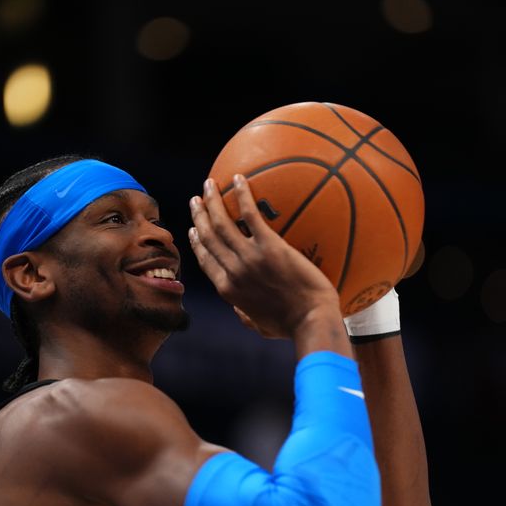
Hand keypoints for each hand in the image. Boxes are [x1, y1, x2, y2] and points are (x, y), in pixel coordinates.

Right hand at [188, 175, 340, 340]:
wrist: (311, 320)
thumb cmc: (290, 326)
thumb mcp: (259, 325)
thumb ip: (244, 315)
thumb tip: (239, 310)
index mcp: (228, 289)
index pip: (205, 260)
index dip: (196, 242)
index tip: (194, 229)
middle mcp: (232, 271)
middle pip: (208, 237)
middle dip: (199, 216)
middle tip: (196, 200)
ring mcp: (249, 257)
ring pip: (221, 223)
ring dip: (212, 200)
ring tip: (210, 184)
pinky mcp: (270, 246)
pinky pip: (250, 214)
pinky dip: (242, 194)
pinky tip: (239, 179)